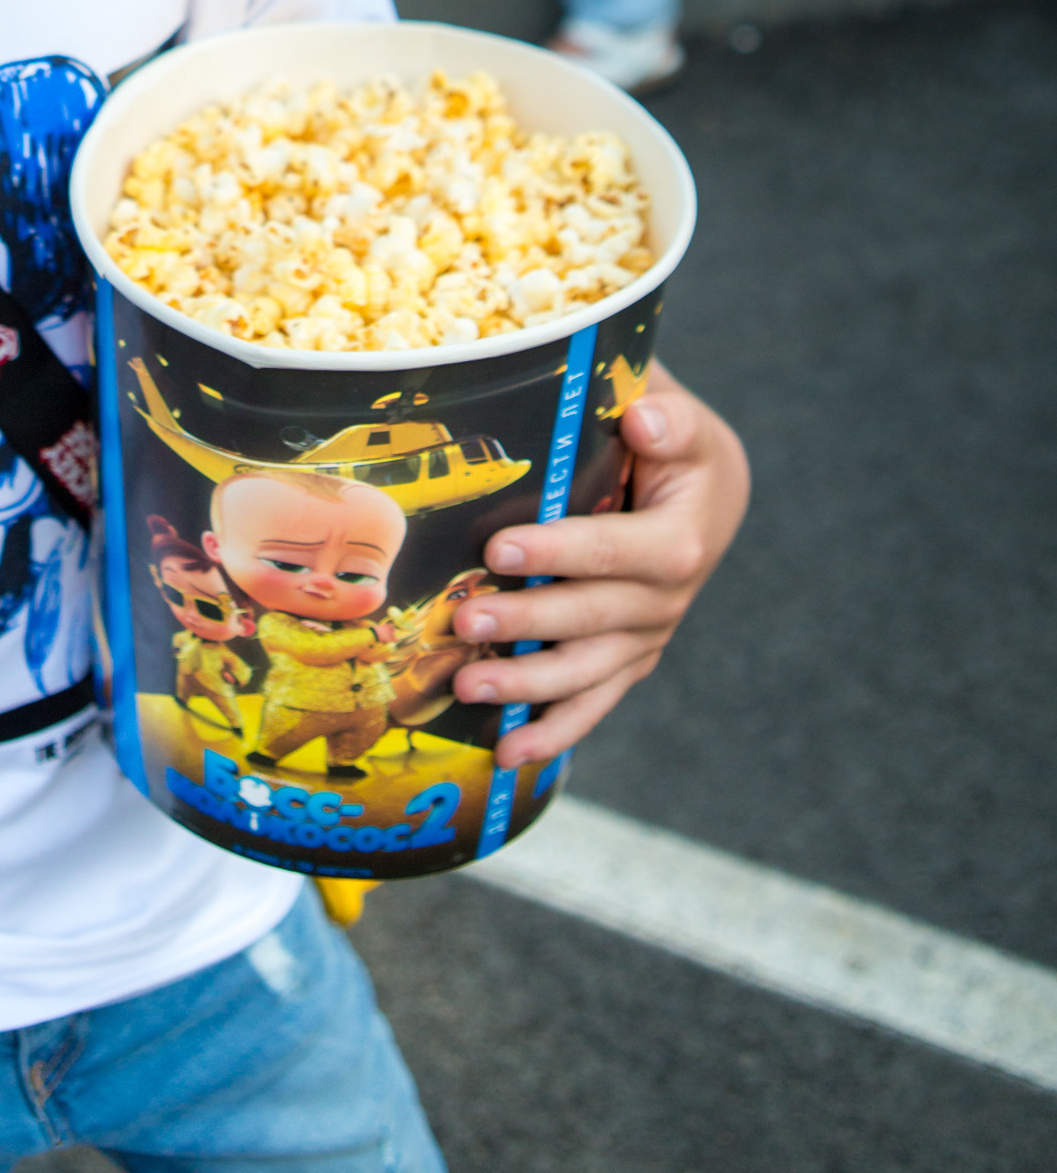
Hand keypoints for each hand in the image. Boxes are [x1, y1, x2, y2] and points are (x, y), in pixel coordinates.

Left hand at [445, 363, 749, 770]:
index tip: (498, 551)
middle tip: (464, 623)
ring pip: (586, 672)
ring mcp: (647, 636)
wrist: (709, 495)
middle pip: (590, 619)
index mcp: (678, 540)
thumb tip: (643, 419)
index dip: (556, 553)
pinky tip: (510, 754)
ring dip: (526, 687)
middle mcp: (667, 600)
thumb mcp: (681, 422)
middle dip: (525, 624)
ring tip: (469, 688)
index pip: (610, 552)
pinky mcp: (628, 658)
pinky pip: (593, 702)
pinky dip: (554, 731)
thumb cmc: (676, 447)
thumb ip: (668, 418)